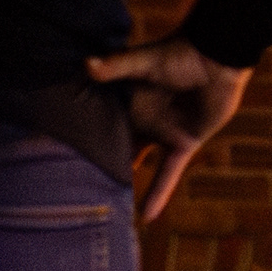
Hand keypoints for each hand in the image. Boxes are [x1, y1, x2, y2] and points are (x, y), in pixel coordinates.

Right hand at [84, 35, 252, 222]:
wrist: (220, 57)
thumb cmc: (181, 52)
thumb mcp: (143, 62)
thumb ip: (116, 67)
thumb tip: (86, 64)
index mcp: (126, 103)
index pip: (99, 125)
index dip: (80, 140)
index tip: (51, 159)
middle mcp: (140, 121)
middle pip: (115, 148)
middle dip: (96, 167)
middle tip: (68, 194)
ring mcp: (162, 134)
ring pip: (138, 164)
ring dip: (123, 185)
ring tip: (100, 212)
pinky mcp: (184, 143)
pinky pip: (168, 172)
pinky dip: (159, 192)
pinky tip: (147, 217)